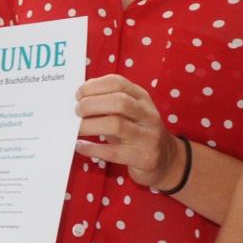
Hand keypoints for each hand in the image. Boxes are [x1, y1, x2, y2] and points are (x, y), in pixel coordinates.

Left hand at [75, 75, 180, 189]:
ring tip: (77, 128)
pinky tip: (80, 146)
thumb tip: (79, 98)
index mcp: (142, 98)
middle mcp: (148, 115)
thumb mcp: (130, 112)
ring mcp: (148, 137)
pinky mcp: (143, 158)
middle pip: (118, 102)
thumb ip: (109, 102)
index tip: (79, 94)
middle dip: (91, 104)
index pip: (118, 83)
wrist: (166, 159)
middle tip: (77, 112)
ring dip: (90, 125)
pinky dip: (92, 148)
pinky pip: (112, 152)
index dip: (94, 86)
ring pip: (116, 125)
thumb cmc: (137, 131)